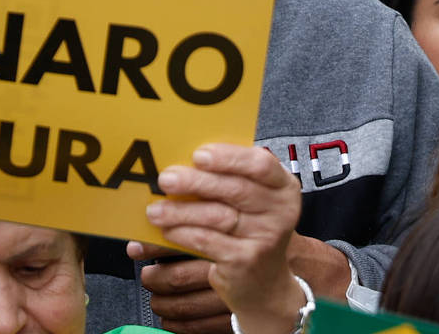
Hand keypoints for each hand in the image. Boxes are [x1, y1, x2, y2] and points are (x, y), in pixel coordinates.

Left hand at [146, 144, 305, 333]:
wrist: (264, 283)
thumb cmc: (251, 230)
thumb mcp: (252, 202)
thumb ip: (230, 179)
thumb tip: (183, 161)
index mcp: (282, 187)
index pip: (261, 164)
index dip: (229, 158)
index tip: (198, 155)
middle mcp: (279, 211)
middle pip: (235, 189)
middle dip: (196, 182)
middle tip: (166, 178)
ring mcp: (265, 238)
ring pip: (217, 216)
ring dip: (181, 211)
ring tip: (155, 210)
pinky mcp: (245, 261)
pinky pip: (208, 241)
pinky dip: (183, 234)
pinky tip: (167, 230)